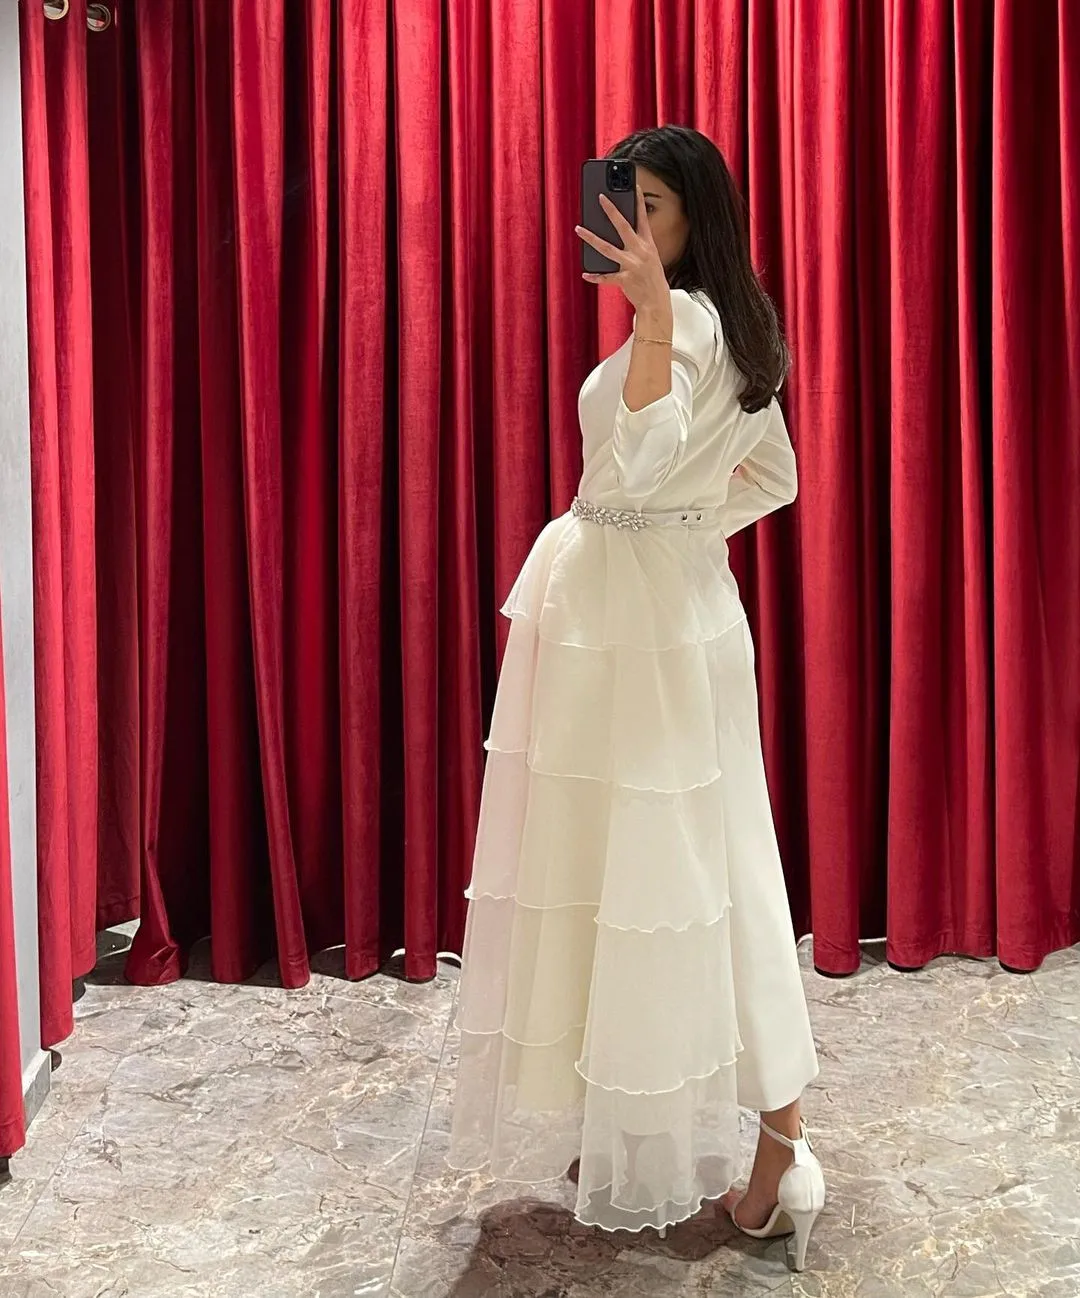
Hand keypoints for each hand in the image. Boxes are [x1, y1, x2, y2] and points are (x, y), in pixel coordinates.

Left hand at [576, 187, 670, 314]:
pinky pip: (605, 277)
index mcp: (648, 245)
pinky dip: (595, 276)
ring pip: (607, 248)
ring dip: (591, 238)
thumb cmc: (652, 279)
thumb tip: (622, 234)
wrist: (656, 302)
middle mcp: (640, 252)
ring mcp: (631, 265)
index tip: (635, 186)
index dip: (639, 202)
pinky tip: (585, 273)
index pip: (643, 219)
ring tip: (578, 228)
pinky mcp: (624, 279)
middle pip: (623, 227)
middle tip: (600, 197)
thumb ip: (638, 245)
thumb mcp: (651, 258)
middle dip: (611, 211)